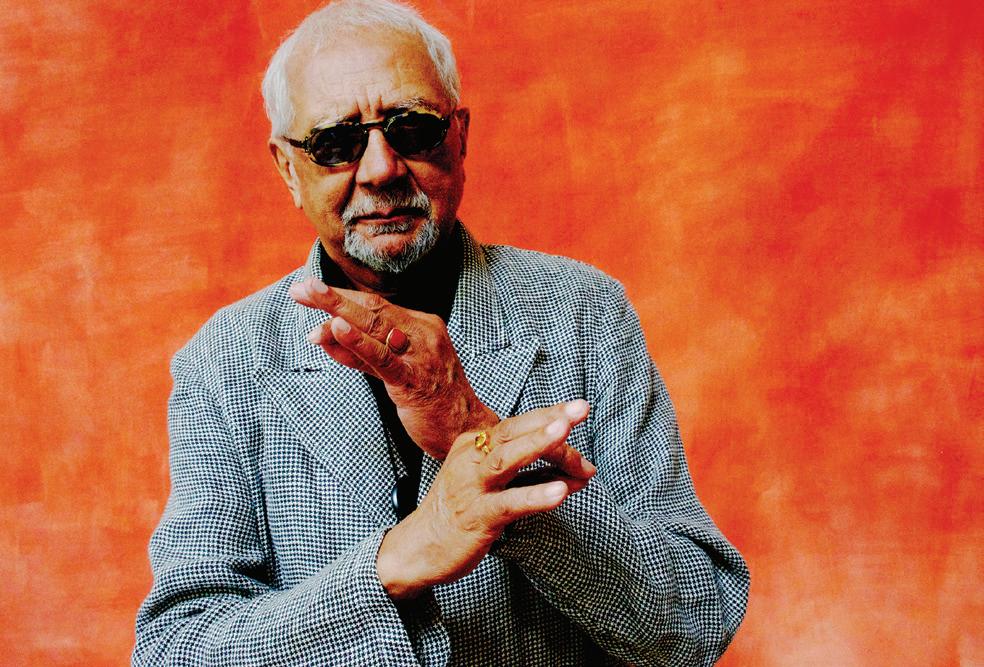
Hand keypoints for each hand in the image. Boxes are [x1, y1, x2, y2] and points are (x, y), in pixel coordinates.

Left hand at [289, 277, 498, 459]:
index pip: (376, 304)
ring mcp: (420, 356)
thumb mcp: (393, 369)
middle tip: (301, 287)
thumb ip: (360, 354)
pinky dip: (359, 342)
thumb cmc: (429, 398)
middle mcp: (423, 333)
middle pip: (373, 308)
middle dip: (333, 297)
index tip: (308, 289)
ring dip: (339, 310)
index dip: (341, 295)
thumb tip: (322, 335)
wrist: (464, 430)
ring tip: (310, 297)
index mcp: (421, 325)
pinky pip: (383, 359)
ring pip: (376, 327)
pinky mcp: (414, 381)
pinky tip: (338, 328)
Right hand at [375, 400, 595, 599]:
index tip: (579, 408)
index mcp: (473, 444)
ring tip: (565, 432)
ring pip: (506, 459)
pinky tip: (560, 492)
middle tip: (580, 410)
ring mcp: (472, 486)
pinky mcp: (477, 516)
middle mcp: (470, 458)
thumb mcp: (493, 483)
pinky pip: (509, 503)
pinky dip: (535, 495)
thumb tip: (577, 473)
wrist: (419, 548)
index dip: (549, 414)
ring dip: (538, 444)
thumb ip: (532, 475)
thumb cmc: (461, 511)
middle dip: (549, 419)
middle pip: (514, 434)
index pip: (517, 425)